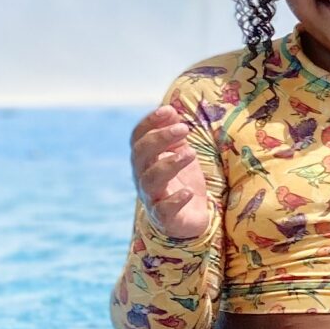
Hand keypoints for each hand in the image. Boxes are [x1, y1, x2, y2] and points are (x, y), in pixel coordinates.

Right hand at [130, 102, 212, 239]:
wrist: (188, 218)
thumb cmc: (180, 181)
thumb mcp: (180, 153)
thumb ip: (174, 133)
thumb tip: (172, 110)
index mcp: (145, 159)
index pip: (138, 137)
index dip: (150, 122)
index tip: (169, 110)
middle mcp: (143, 176)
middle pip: (140, 155)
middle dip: (159, 138)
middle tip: (184, 129)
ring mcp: (152, 197)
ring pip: (150, 180)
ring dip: (169, 164)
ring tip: (191, 153)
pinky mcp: (165, 217)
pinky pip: (163, 210)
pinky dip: (174, 200)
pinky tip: (188, 192)